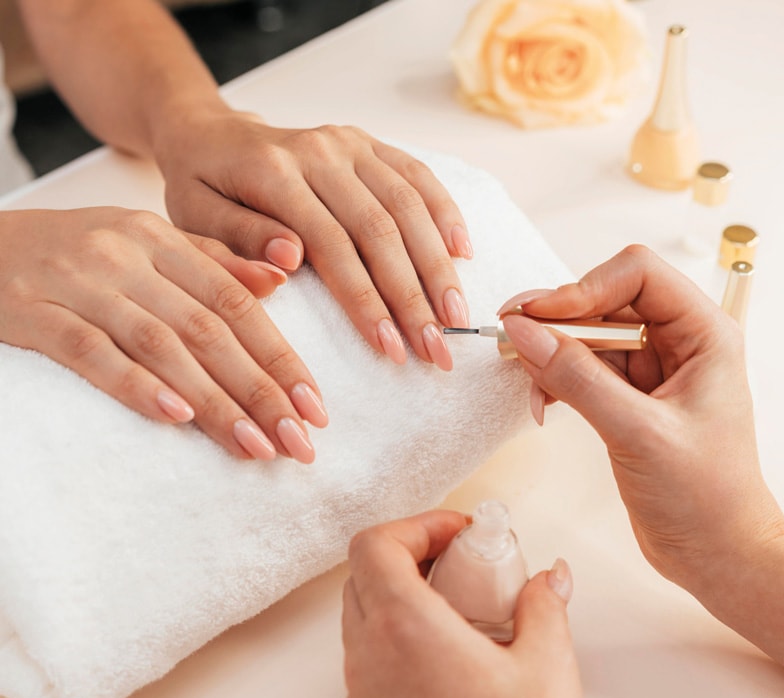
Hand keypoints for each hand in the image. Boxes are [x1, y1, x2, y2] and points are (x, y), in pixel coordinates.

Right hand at [0, 207, 326, 462]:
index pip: (238, 305)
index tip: (315, 407)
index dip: (281, 357)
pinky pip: (91, 350)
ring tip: (255, 447)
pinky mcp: (31, 310)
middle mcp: (127, 256)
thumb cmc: (72, 253)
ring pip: (162, 346)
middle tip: (298, 442)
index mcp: (162, 241)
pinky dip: (136, 385)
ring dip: (214, 401)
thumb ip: (211, 263)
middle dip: (261, 391)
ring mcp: (78, 281)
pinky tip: (176, 418)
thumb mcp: (145, 246)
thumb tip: (280, 282)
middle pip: (210, 330)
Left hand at [154, 112, 472, 370]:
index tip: (393, 350)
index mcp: (273, 172)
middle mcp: (320, 151)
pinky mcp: (368, 144)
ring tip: (457, 319)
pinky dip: (445, 213)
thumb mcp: (194, 220)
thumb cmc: (201, 189)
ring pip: (408, 206)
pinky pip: (418, 175)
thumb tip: (290, 260)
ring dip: (438, 266)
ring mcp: (349, 144)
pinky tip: (463, 253)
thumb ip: (238, 242)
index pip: (333, 246)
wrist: (211, 135)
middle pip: (381, 229)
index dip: (368, 302)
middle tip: (438, 349)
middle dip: (415, 296)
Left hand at [342, 510, 595, 697]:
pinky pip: (368, 659)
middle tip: (463, 563)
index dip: (415, 525)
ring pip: (362, 616)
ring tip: (462, 608)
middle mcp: (371, 661)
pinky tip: (449, 655)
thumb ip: (543, 605)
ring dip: (402, 595)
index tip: (457, 534)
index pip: (373, 545)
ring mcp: (363, 697)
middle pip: (365, 575)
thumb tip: (547, 577)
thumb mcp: (549, 669)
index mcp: (408, 632)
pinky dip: (397, 637)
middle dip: (412, 555)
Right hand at [500, 246, 783, 674]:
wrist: (715, 553)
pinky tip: (541, 403)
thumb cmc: (704, 497)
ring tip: (526, 380)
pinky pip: (582, 369)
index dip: (584, 286)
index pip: (638, 274)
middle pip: (605, 299)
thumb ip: (578, 378)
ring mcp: (651, 370)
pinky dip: (555, 380)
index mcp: (704, 333)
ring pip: (588, 335)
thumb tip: (524, 332)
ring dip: (551, 352)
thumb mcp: (638, 432)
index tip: (539, 315)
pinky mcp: (627, 397)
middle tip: (512, 336)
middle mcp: (678, 342)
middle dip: (557, 318)